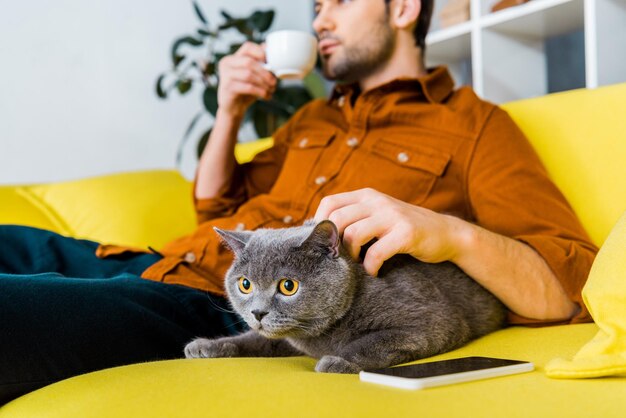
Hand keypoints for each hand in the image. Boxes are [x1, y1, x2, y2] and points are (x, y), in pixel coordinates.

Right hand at [217, 42, 276, 117]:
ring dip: (263, 83)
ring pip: (248, 75)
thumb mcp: (253, 76)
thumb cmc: (245, 91)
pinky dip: (260, 91)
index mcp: (233, 58)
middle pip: (249, 62)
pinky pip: (247, 87)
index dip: (261, 52)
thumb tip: (272, 51)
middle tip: (274, 82)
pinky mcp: (227, 88)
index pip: (248, 47)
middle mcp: (227, 64)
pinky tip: (266, 96)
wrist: (233, 109)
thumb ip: (260, 64)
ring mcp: (225, 75)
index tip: (271, 63)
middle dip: (265, 72)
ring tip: (271, 90)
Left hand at [314, 188, 467, 275]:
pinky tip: (373, 272)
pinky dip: (370, 267)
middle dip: (334, 243)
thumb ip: (354, 219)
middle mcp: (377, 201)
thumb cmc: (403, 229)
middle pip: (337, 219)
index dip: (320, 224)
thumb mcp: (378, 216)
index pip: (329, 203)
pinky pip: (376, 252)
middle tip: (338, 260)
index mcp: (366, 196)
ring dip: (350, 257)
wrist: (446, 233)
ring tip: (356, 267)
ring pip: (353, 234)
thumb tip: (320, 235)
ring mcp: (392, 216)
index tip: (324, 244)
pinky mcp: (406, 233)